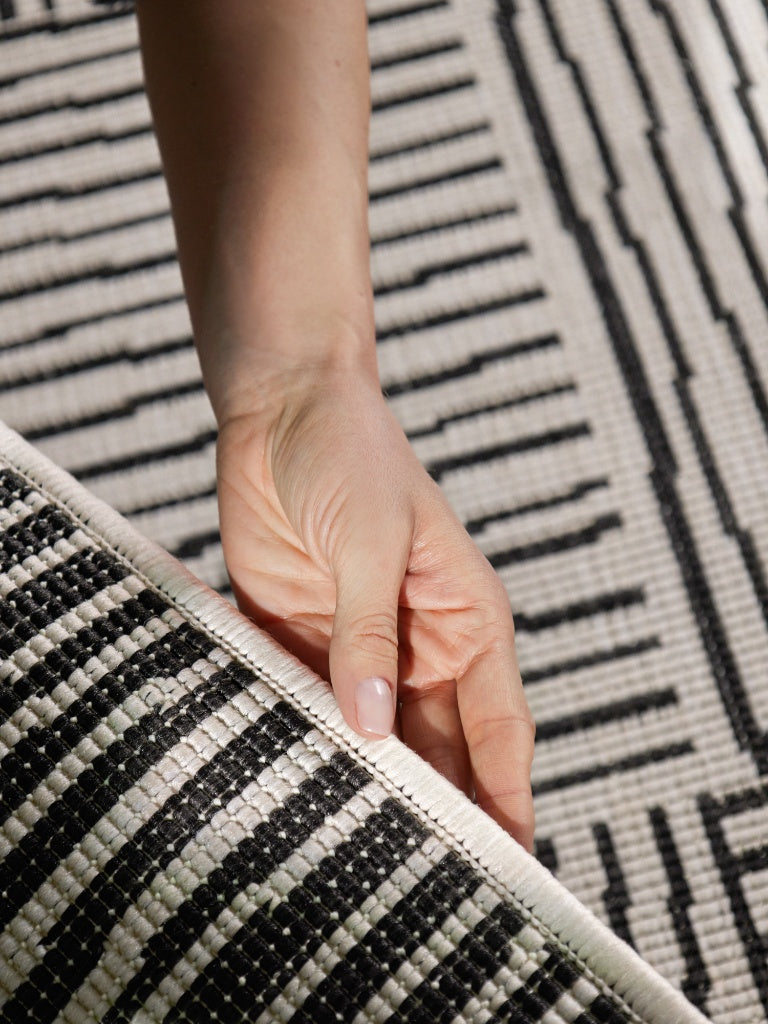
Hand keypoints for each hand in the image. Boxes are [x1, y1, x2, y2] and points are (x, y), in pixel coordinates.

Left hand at [216, 365, 534, 848]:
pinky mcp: (296, 639)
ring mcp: (355, 647)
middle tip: (421, 881)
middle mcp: (416, 643)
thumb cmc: (352, 451)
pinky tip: (289, 784)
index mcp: (465, 619)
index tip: (510, 863)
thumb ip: (370, 634)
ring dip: (363, 785)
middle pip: (435, 747)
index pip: (498, 725)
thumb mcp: (376, 541)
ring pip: (369, 738)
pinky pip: (302, 705)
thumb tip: (374, 725)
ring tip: (351, 850)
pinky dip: (300, 744)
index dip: (506, 794)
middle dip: (434, 808)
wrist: (280, 408)